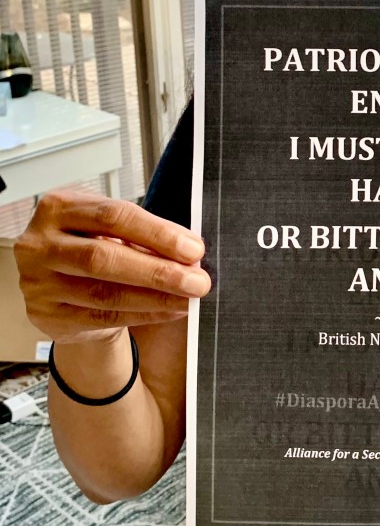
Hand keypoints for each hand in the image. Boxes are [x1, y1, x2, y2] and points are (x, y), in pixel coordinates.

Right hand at [15, 191, 209, 344]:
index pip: (114, 216)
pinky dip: (143, 314)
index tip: (193, 248)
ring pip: (104, 293)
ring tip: (188, 298)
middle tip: (196, 280)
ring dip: (155, 297)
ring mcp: (37, 283)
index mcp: (59, 207)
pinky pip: (102, 317)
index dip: (157, 233)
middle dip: (157, 270)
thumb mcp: (110, 230)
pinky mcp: (46, 315)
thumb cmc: (92, 246)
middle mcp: (40, 244)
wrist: (59, 287)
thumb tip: (189, 252)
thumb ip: (142, 236)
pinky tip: (169, 310)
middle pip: (104, 258)